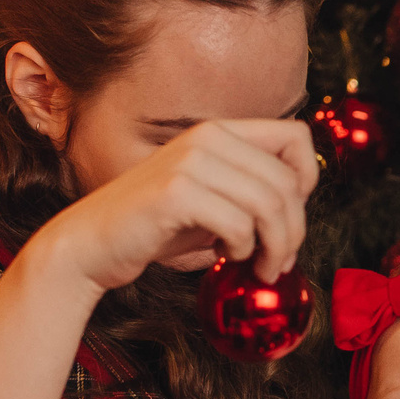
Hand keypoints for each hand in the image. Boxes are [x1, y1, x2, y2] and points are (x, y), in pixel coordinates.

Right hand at [45, 120, 319, 290]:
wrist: (91, 244)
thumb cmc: (155, 228)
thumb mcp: (211, 199)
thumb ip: (249, 192)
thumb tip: (298, 211)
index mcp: (219, 132)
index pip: (296, 136)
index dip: (308, 178)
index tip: (292, 215)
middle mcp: (207, 136)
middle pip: (288, 180)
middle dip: (294, 230)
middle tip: (279, 261)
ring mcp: (190, 162)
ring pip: (269, 204)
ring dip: (275, 246)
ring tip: (260, 267)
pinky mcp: (176, 192)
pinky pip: (239, 224)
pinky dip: (242, 249)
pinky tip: (224, 258)